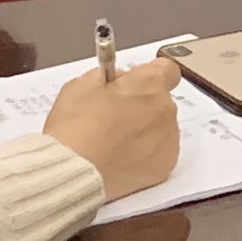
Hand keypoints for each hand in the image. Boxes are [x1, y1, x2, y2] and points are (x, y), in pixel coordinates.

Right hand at [46, 52, 182, 199]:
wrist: (73, 171)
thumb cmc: (74, 127)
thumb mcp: (80, 85)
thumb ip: (106, 76)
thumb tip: (119, 79)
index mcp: (148, 83)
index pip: (166, 69)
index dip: (148, 75)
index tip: (133, 84)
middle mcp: (165, 108)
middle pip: (160, 100)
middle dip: (141, 104)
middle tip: (113, 118)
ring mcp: (168, 138)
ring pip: (161, 127)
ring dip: (144, 130)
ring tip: (114, 142)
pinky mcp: (165, 164)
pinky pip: (160, 151)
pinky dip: (146, 153)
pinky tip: (122, 158)